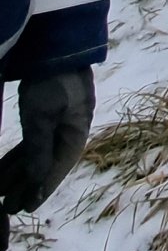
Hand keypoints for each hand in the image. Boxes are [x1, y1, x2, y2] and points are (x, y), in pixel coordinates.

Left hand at [0, 68, 96, 215]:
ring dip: (19, 171)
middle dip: (25, 185)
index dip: (40, 189)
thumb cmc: (51, 81)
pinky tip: (5, 166)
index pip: (57, 168)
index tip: (23, 209)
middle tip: (5, 207)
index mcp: (78, 130)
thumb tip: (36, 184)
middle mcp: (72, 127)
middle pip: (46, 162)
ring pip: (37, 152)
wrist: (55, 42)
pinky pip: (34, 139)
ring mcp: (61, 118)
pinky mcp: (49, 109)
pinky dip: (20, 154)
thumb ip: (38, 152)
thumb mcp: (41, 118)